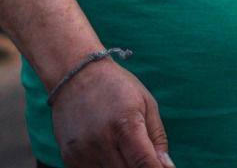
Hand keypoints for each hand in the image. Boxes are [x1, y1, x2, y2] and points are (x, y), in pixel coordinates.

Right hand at [50, 59, 173, 167]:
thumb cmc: (117, 88)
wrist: (76, 77)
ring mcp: (83, 152)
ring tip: (125, 151)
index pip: (144, 164)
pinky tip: (109, 154)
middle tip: (146, 159)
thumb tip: (167, 166)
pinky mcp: (69, 158)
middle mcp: (102, 142)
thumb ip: (157, 138)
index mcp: (125, 125)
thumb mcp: (146, 104)